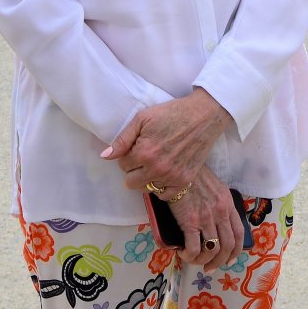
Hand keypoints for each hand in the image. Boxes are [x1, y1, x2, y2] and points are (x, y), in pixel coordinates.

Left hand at [101, 89, 232, 197]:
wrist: (202, 117)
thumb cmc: (171, 113)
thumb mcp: (143, 118)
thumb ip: (123, 139)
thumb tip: (105, 156)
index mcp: (144, 152)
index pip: (122, 165)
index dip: (128, 155)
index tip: (138, 146)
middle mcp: (157, 168)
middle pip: (131, 182)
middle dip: (134, 169)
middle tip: (145, 155)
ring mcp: (171, 177)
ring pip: (146, 189)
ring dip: (147, 177)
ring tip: (155, 162)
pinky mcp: (184, 181)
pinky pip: (164, 195)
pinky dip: (161, 187)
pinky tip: (164, 172)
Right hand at [164, 165, 243, 265]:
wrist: (177, 168)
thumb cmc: (193, 175)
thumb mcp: (215, 187)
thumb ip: (219, 203)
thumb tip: (216, 222)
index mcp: (228, 204)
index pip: (238, 233)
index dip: (235, 251)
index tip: (228, 260)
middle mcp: (221, 212)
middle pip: (227, 246)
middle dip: (219, 262)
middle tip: (209, 267)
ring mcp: (207, 218)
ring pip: (212, 250)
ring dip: (203, 261)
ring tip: (194, 260)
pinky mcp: (190, 222)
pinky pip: (194, 248)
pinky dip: (189, 256)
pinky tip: (183, 253)